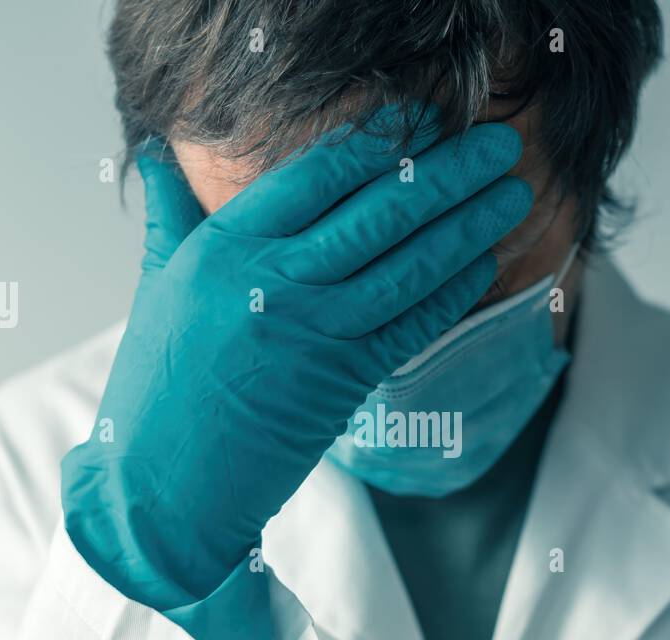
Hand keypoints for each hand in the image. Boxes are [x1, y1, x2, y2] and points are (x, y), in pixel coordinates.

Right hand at [62, 111, 530, 639]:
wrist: (163, 490)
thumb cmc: (155, 390)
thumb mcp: (155, 287)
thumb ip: (169, 215)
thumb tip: (162, 153)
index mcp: (226, 249)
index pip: (317, 176)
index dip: (378, 143)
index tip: (421, 119)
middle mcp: (275, 283)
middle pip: (379, 213)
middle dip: (448, 174)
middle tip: (499, 145)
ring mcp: (316, 334)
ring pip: (408, 266)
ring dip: (468, 227)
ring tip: (513, 192)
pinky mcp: (344, 382)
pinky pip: (412, 326)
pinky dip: (452, 292)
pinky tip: (484, 262)